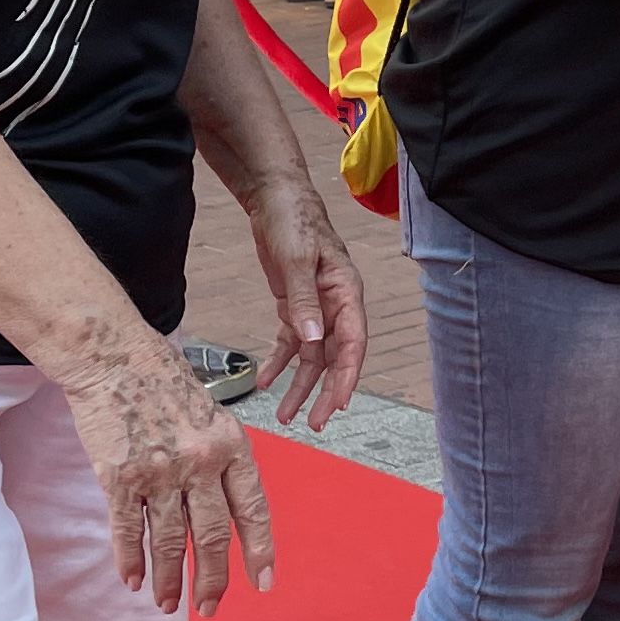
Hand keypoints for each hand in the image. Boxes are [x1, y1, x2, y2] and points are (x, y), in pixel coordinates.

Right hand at [63, 344, 277, 615]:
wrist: (115, 357)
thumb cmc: (165, 384)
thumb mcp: (212, 417)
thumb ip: (222, 462)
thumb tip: (227, 514)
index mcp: (232, 446)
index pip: (253, 510)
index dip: (259, 551)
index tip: (263, 583)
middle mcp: (201, 463)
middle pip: (212, 537)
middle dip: (213, 579)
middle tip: (210, 608)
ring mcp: (160, 472)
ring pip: (170, 541)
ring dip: (170, 579)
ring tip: (169, 605)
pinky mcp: (120, 477)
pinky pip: (129, 530)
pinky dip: (131, 561)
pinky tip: (134, 582)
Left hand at [242, 169, 368, 427]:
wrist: (275, 197)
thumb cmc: (293, 221)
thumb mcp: (296, 260)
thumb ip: (304, 301)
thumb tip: (312, 343)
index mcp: (346, 292)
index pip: (353, 343)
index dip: (347, 376)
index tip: (336, 405)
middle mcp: (337, 304)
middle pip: (334, 357)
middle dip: (324, 391)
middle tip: (313, 423)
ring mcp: (317, 306)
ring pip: (312, 355)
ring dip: (300, 384)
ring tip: (286, 414)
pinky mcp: (296, 305)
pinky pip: (291, 342)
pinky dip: (280, 362)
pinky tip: (266, 380)